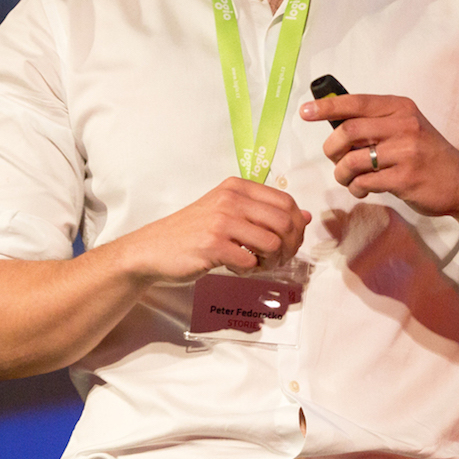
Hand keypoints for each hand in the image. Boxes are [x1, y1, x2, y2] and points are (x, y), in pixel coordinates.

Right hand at [117, 177, 310, 282]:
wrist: (153, 249)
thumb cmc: (193, 231)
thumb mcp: (228, 212)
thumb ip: (264, 212)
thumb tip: (305, 217)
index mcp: (237, 187)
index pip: (286, 201)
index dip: (296, 226)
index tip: (288, 242)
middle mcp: (230, 199)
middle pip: (284, 222)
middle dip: (289, 246)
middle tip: (276, 259)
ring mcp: (221, 221)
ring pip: (272, 243)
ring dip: (271, 261)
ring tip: (257, 265)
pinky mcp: (213, 245)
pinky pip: (250, 262)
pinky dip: (250, 271)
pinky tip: (236, 268)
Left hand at [302, 93, 458, 216]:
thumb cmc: (425, 154)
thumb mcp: (406, 127)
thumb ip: (376, 122)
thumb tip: (332, 121)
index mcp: (400, 108)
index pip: (356, 102)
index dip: (326, 107)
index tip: (304, 113)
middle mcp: (404, 125)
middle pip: (348, 131)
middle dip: (331, 148)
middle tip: (333, 159)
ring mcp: (406, 152)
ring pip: (353, 160)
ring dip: (342, 173)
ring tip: (347, 179)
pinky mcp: (405, 178)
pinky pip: (365, 182)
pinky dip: (356, 188)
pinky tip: (363, 189)